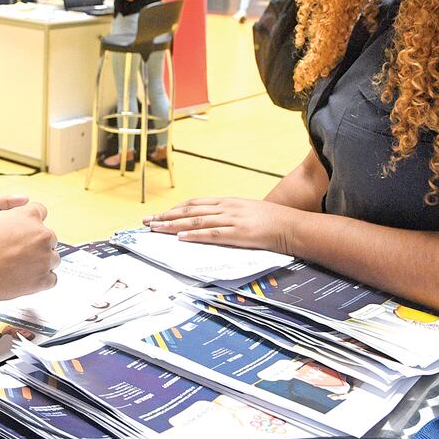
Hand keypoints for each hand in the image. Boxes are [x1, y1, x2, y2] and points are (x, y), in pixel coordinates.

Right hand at [0, 201, 58, 303]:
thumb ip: (9, 215)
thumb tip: (17, 216)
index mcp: (29, 216)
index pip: (40, 211)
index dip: (30, 222)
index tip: (26, 229)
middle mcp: (41, 234)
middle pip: (48, 236)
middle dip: (36, 243)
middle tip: (18, 252)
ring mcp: (45, 257)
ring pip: (52, 258)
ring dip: (40, 262)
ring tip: (19, 267)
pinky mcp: (44, 279)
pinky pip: (51, 279)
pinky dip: (41, 280)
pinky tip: (25, 279)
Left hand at [143, 197, 294, 254]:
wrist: (291, 225)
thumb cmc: (269, 220)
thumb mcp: (245, 211)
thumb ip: (227, 214)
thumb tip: (210, 220)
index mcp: (226, 202)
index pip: (194, 204)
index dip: (174, 209)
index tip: (159, 214)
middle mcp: (226, 207)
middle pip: (190, 210)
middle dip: (166, 216)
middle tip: (148, 221)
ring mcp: (232, 220)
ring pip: (196, 221)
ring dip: (174, 225)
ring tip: (157, 229)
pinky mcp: (239, 233)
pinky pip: (213, 234)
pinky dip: (195, 235)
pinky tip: (181, 237)